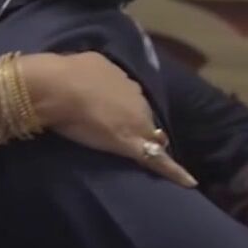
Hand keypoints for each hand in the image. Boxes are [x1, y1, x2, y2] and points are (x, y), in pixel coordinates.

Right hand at [26, 52, 197, 186]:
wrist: (59, 88)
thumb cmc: (64, 75)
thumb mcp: (84, 65)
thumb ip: (96, 73)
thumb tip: (94, 77)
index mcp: (123, 79)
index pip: (132, 98)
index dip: (128, 109)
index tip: (124, 116)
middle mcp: (135, 97)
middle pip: (143, 116)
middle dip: (139, 125)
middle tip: (128, 136)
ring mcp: (137, 122)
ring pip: (151, 136)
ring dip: (149, 143)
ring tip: (147, 155)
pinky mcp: (134, 145)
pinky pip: (157, 160)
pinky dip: (174, 172)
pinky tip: (188, 182)